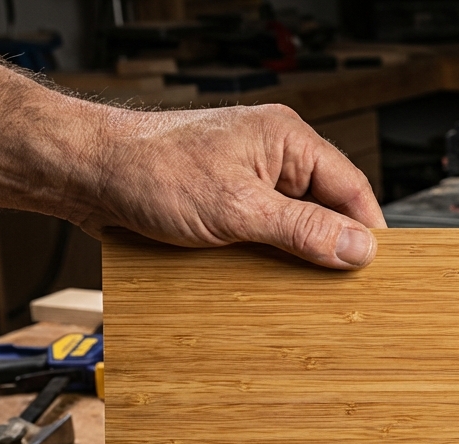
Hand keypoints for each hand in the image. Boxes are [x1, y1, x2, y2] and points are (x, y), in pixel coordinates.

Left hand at [74, 104, 383, 268]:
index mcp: (287, 138)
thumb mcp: (237, 209)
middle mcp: (273, 154)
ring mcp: (248, 178)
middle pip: (326, 209)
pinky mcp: (225, 202)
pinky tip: (261, 279)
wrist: (84, 173)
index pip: (352, 188)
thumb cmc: (149, 170)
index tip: (375, 273)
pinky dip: (265, 258)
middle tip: (335, 288)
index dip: (367, 233)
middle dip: (329, 248)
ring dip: (293, 257)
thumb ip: (302, 230)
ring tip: (294, 286)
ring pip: (294, 226)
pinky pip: (263, 233)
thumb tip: (358, 248)